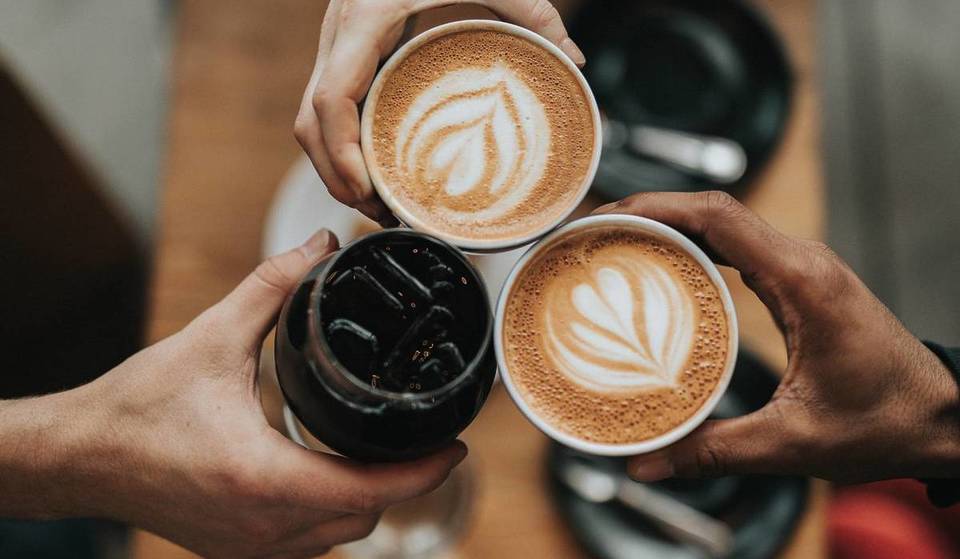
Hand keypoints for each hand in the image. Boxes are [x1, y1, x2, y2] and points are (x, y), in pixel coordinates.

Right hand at [0, 229, 466, 558]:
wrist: (79, 456)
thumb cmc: (137, 406)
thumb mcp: (211, 338)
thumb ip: (272, 288)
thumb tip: (317, 246)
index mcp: (263, 478)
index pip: (371, 490)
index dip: (424, 472)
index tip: (457, 446)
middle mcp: (262, 525)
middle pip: (364, 517)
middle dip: (403, 483)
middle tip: (423, 439)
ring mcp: (248, 546)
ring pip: (337, 535)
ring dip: (367, 500)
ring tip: (385, 453)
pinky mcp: (234, 548)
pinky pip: (306, 543)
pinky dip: (331, 512)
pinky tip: (331, 474)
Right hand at [294, 0, 584, 224]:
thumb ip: (531, 10)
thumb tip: (573, 59)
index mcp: (364, 19)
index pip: (330, 99)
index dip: (341, 153)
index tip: (367, 190)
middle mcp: (339, 36)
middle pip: (309, 125)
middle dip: (336, 177)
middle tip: (381, 214)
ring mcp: (335, 47)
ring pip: (309, 123)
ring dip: (335, 169)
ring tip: (378, 206)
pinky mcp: (344, 56)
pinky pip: (325, 111)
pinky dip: (340, 147)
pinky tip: (373, 170)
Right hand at [594, 192, 959, 483]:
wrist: (943, 419)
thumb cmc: (887, 421)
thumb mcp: (793, 441)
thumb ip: (714, 450)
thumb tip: (647, 462)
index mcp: (803, 281)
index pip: (719, 216)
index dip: (655, 207)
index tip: (606, 216)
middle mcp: (803, 262)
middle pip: (712, 211)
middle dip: (648, 213)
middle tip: (593, 234)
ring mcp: (802, 268)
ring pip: (724, 224)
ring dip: (669, 227)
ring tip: (614, 245)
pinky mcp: (800, 283)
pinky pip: (737, 248)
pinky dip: (694, 248)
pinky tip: (662, 271)